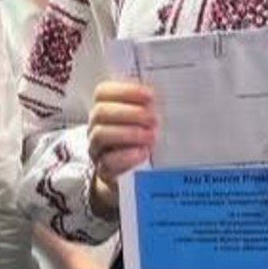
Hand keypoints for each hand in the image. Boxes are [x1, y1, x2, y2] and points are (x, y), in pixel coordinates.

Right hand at [85, 81, 158, 216]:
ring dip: (129, 133)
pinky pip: (108, 161)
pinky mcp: (103, 170)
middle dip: (130, 113)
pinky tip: (143, 153)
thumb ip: (148, 110)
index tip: (150, 96)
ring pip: (101, 135)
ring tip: (151, 137)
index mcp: (105, 109)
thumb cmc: (139, 142)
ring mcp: (97, 149)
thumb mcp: (143, 123)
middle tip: (154, 119)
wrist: (129, 177)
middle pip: (101, 112)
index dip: (125, 91)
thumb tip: (171, 98)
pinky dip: (126, 156)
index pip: (103, 92)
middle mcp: (96, 126)